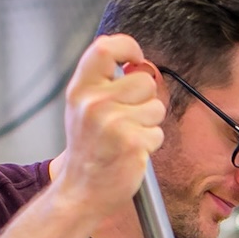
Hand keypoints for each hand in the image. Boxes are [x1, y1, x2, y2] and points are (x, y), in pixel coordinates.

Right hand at [51, 34, 166, 223]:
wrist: (82, 191)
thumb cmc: (87, 150)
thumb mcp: (82, 108)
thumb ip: (104, 84)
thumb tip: (138, 64)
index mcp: (80, 90)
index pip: (105, 48)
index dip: (126, 47)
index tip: (136, 57)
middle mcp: (94, 103)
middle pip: (144, 81)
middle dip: (145, 100)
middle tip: (127, 119)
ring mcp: (114, 123)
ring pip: (156, 108)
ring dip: (149, 124)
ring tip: (127, 137)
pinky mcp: (133, 143)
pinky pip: (158, 133)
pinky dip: (150, 144)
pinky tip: (130, 152)